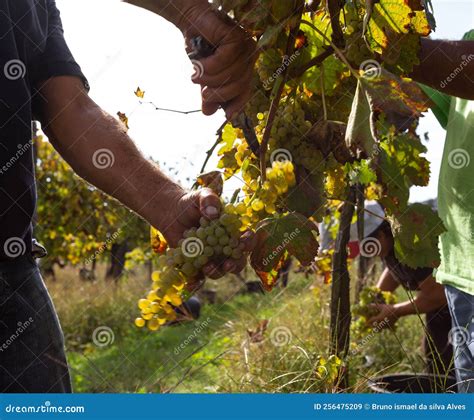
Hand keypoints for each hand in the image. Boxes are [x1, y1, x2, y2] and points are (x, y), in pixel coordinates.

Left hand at [156, 188, 255, 278]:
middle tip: (228, 264)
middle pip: (237, 261)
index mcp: (232, 231)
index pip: (246, 239)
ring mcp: (211, 257)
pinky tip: (191, 281)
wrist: (170, 212)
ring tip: (207, 266)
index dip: (249, 242)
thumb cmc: (191, 203)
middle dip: (235, 264)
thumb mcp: (201, 195)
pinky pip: (198, 276)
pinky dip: (196, 281)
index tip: (243, 240)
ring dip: (216, 271)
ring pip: (220, 270)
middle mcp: (225, 247)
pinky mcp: (196, 264)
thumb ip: (209, 200)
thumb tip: (213, 215)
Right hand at [178, 3, 256, 117]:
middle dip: (219, 93)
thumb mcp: (204, 75)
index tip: (228, 116)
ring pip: (231, 75)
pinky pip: (224, 61)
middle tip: (204, 94)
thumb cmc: (199, 47)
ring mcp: (245, 46)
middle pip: (239, 85)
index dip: (238, 103)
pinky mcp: (237, 38)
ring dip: (209, 79)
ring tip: (195, 75)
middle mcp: (249, 56)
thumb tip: (208, 113)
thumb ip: (208, 92)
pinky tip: (198, 63)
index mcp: (244, 66)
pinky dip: (209, 66)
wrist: (189, 20)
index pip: (246, 90)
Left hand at [366, 303, 398, 329]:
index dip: (368, 322)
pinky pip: (385, 328)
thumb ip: (374, 306)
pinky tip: (381, 325)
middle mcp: (383, 323)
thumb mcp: (381, 306)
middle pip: (375, 326)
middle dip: (372, 326)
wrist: (398, 311)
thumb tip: (368, 305)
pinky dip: (382, 327)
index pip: (372, 321)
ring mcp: (387, 325)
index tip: (366, 323)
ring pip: (380, 328)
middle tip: (369, 325)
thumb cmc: (389, 308)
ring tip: (375, 326)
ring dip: (377, 328)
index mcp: (380, 318)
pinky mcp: (390, 326)